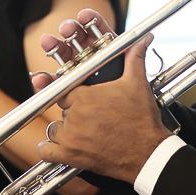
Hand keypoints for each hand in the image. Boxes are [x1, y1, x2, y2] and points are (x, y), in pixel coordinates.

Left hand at [32, 10, 171, 182]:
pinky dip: (49, 150)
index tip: (78, 97)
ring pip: (54, 128)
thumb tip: (143, 39)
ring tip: (82, 131)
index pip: (64, 88)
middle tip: (87, 116)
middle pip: (61, 108)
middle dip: (71, 111)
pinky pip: (47, 151)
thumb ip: (135, 58)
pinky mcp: (70, 155)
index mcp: (85, 95)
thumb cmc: (142, 120)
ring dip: (63, 129)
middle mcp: (74, 114)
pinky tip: (58, 147)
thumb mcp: (138, 84)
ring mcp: (71, 136)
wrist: (148, 153)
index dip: (73, 93)